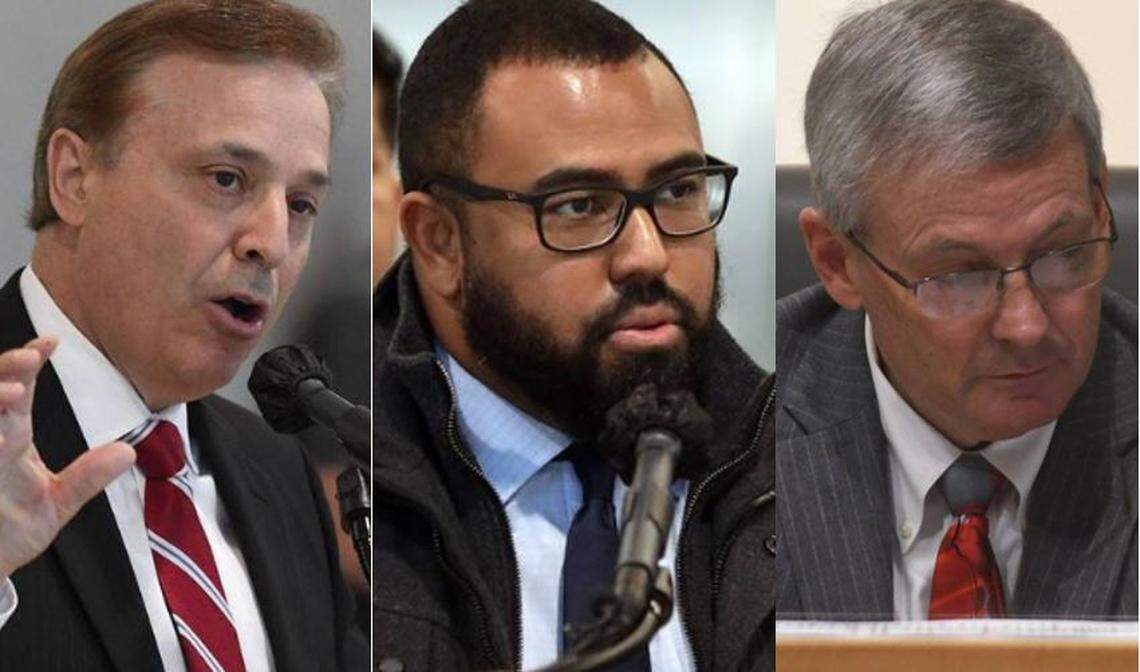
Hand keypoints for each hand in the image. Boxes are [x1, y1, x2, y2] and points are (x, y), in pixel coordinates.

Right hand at [0, 336, 134, 578]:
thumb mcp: (55, 504)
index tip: (51, 342)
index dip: (29, 362)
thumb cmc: (8, 533)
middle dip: (4, 371)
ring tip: (14, 394)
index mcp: (10, 437)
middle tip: (29, 358)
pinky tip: (0, 442)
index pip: (17, 389)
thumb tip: (128, 451)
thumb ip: (88, 477)